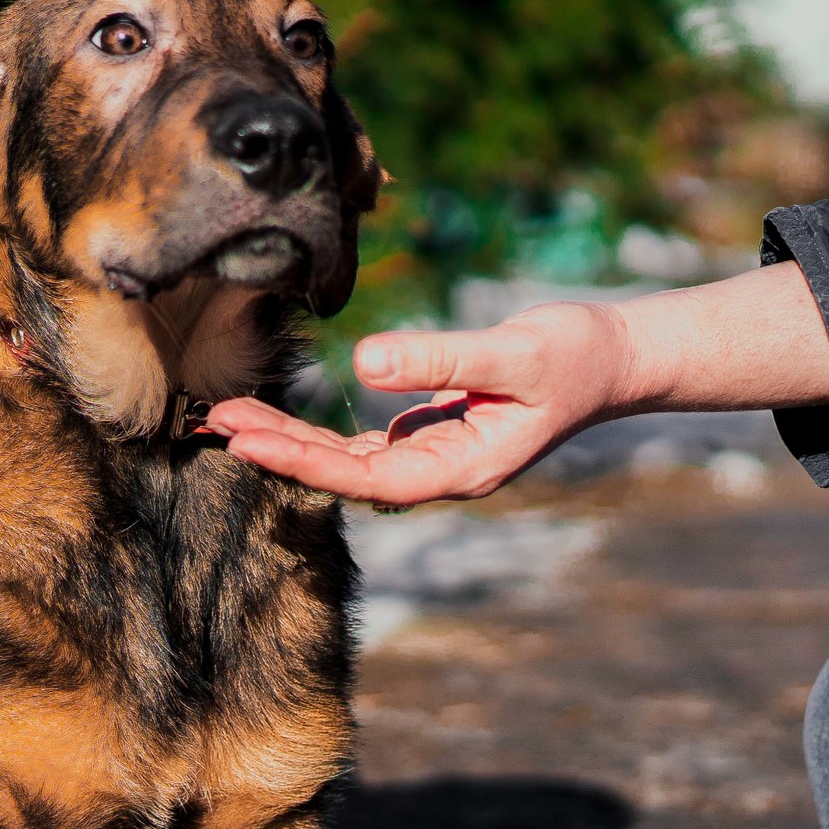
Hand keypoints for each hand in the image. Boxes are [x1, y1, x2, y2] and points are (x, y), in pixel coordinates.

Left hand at [209, 302, 637, 504]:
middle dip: (279, 451)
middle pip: (342, 474)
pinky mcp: (427, 436)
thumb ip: (439, 357)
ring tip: (229, 417)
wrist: (612, 358)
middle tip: (216, 424)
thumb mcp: (511, 352)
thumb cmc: (574, 354)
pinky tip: (276, 417)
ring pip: (345, 460)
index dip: (302, 462)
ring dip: (289, 441)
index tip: (249, 443)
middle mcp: (439, 474)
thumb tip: (362, 363)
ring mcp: (432, 458)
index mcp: (461, 469)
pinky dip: (316, 432)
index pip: (364, 476)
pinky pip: (359, 444)